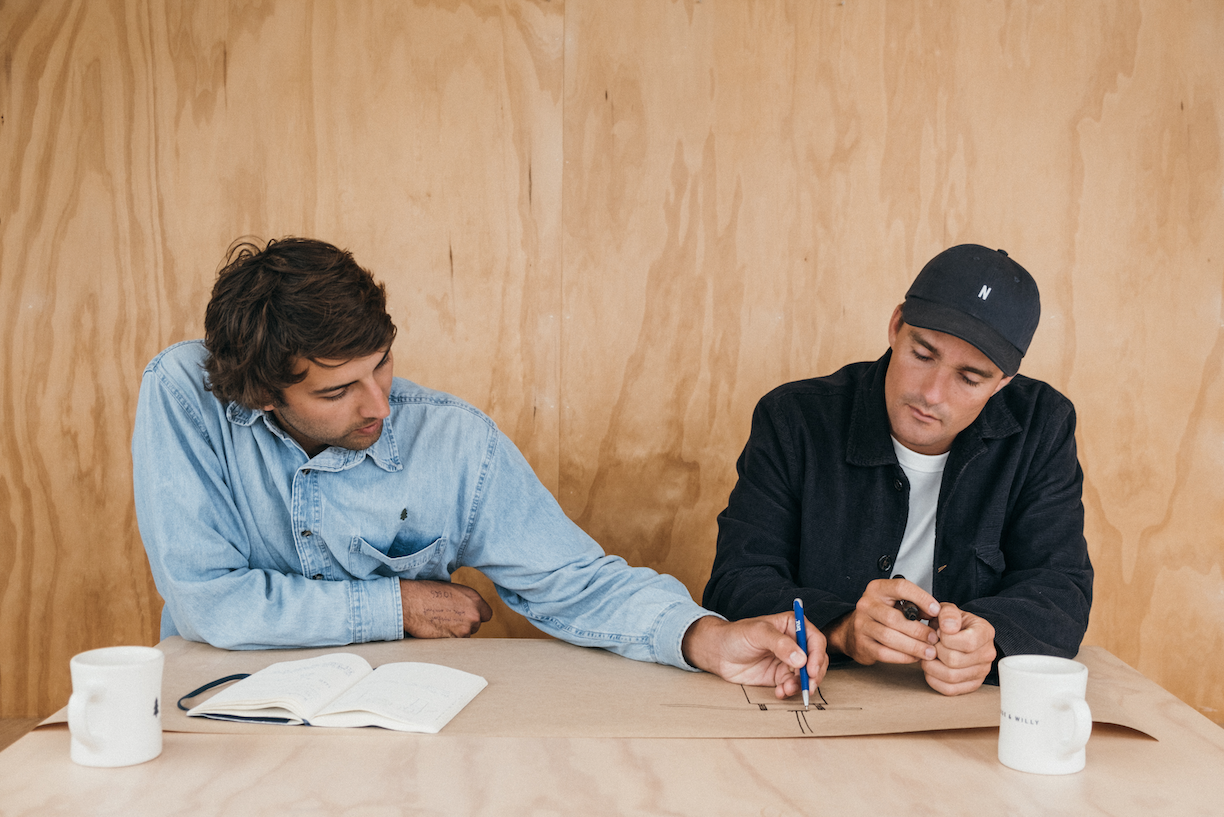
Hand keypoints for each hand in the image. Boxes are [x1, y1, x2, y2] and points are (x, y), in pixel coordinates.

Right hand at [400, 579, 492, 637]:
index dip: (476, 616)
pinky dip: (447, 639)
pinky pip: (454, 644)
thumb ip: (465, 601)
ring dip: (455, 633)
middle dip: (465, 625)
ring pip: (465, 636)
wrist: (409, 602)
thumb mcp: (452, 590)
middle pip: (476, 626)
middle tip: (448, 619)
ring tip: (440, 623)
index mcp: (474, 598)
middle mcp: (473, 614)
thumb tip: (469, 609)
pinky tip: (436, 630)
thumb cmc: (426, 592)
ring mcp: (464, 629)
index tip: (467, 616)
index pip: (487, 614)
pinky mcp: (453, 640)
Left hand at [681, 613, 828, 699]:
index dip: (816, 655)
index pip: (814, 640)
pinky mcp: (780, 676)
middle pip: (815, 660)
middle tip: (807, 687)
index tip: (810, 670)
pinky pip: (793, 685)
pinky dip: (790, 691)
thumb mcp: (758, 633)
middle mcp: (794, 643)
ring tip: (787, 689)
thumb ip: (780, 644)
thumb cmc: (736, 635)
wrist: (718, 653)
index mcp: (792, 625)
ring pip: (807, 675)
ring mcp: (788, 660)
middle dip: (813, 675)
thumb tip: (801, 658)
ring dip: (801, 685)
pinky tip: (780, 692)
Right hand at [822, 578, 940, 665]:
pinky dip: (903, 657)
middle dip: (919, 630)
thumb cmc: (882, 615)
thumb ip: (915, 606)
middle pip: (894, 618)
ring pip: (889, 637)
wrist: (854, 631)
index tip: (936, 610)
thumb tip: (936, 614)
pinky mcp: (861, 644)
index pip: (900, 587)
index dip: (921, 598)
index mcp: (877, 589)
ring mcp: (861, 625)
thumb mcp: (896, 603)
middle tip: (935, 638)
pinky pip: (884, 653)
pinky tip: (915, 657)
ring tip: (929, 651)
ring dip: (913, 646)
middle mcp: (866, 604)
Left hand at [920, 603, 995, 695]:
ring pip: (951, 677)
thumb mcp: (949, 610)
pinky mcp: (971, 685)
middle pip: (955, 660)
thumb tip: (948, 627)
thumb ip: (948, 613)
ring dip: (931, 666)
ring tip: (929, 655)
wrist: (958, 634)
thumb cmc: (952, 623)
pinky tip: (931, 668)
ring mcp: (981, 672)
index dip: (946, 638)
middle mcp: (987, 654)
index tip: (939, 632)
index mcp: (985, 632)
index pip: (967, 642)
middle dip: (935, 651)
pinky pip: (949, 689)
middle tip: (930, 644)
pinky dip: (933, 679)